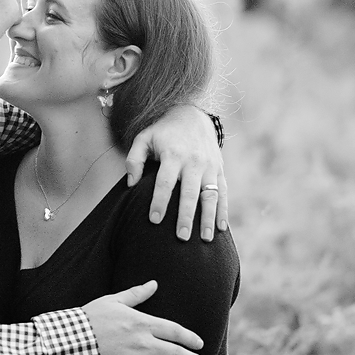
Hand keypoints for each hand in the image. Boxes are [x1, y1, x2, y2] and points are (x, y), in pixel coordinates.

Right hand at [82, 281, 206, 354]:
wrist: (71, 343)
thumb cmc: (90, 319)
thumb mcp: (113, 301)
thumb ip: (136, 294)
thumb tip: (154, 283)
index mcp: (142, 323)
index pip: (175, 331)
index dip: (190, 338)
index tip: (200, 344)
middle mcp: (144, 344)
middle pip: (176, 353)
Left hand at [125, 103, 226, 240]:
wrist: (192, 115)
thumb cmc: (163, 131)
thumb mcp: (144, 138)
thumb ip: (134, 159)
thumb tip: (131, 183)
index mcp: (173, 154)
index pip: (165, 182)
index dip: (159, 202)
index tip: (154, 221)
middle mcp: (193, 161)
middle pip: (189, 193)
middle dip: (185, 217)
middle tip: (181, 238)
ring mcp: (209, 166)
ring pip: (210, 195)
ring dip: (208, 218)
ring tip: (204, 239)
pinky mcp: (219, 170)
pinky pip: (223, 192)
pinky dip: (223, 210)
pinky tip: (221, 228)